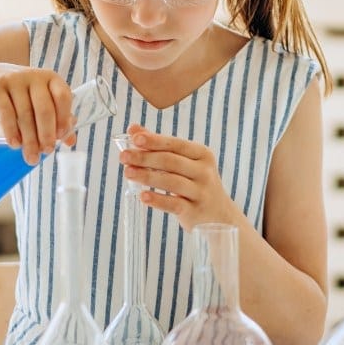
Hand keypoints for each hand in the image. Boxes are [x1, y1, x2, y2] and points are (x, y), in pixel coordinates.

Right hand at [0, 64, 75, 164]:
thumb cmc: (19, 95)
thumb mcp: (38, 102)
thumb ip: (56, 119)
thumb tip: (71, 141)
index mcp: (50, 79)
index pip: (63, 96)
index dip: (64, 118)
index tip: (61, 137)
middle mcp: (34, 76)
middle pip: (44, 108)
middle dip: (46, 133)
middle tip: (46, 152)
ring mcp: (13, 80)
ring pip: (25, 114)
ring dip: (29, 139)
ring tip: (31, 157)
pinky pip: (5, 112)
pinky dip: (11, 131)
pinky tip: (14, 144)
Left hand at [118, 124, 242, 230]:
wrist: (220, 215)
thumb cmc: (196, 183)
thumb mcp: (184, 162)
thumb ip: (159, 145)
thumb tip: (133, 129)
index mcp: (202, 155)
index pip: (176, 144)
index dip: (155, 141)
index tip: (134, 138)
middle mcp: (204, 172)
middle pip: (171, 161)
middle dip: (145, 157)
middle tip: (124, 156)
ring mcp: (201, 192)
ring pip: (172, 181)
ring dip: (147, 176)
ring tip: (127, 172)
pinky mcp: (195, 212)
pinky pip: (174, 204)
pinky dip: (157, 200)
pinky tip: (142, 196)